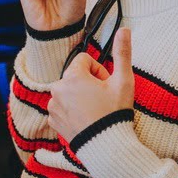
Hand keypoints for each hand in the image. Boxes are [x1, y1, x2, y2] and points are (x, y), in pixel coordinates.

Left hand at [48, 27, 134, 141]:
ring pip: (68, 92)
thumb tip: (124, 29)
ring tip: (94, 112)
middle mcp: (58, 88)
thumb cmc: (115, 114)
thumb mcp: (123, 82)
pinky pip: (61, 107)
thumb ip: (122, 53)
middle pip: (74, 76)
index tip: (106, 85)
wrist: (108, 148)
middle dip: (88, 84)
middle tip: (102, 100)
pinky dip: (71, 111)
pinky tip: (85, 120)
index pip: (84, 60)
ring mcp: (53, 105)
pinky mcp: (52, 120)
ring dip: (79, 97)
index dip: (98, 71)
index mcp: (72, 76)